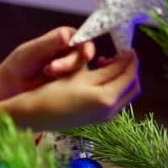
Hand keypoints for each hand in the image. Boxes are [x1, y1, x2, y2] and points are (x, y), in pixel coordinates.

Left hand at [0, 27, 96, 101]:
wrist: (10, 92)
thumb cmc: (18, 67)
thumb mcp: (30, 52)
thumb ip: (49, 43)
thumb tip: (66, 35)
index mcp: (61, 40)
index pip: (80, 38)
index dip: (85, 46)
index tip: (86, 55)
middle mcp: (70, 54)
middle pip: (82, 56)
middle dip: (69, 63)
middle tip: (50, 69)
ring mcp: (73, 72)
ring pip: (83, 72)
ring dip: (67, 75)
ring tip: (46, 76)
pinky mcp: (73, 88)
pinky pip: (81, 87)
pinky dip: (75, 88)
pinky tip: (62, 91)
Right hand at [3, 50, 140, 131]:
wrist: (35, 114)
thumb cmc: (55, 91)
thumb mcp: (82, 75)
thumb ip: (108, 68)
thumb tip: (128, 59)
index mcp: (107, 98)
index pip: (129, 75)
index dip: (130, 59)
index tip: (128, 47)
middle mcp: (111, 111)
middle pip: (132, 87)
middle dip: (129, 69)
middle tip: (120, 54)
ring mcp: (105, 118)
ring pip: (126, 94)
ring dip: (121, 78)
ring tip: (107, 63)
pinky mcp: (98, 119)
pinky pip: (116, 100)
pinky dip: (114, 87)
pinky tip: (100, 77)